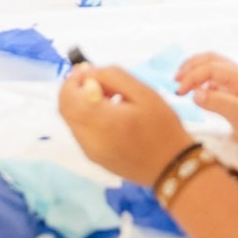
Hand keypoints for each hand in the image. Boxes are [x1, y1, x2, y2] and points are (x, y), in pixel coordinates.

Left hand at [59, 64, 194, 185]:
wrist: (172, 168)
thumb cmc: (162, 127)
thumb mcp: (143, 93)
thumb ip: (112, 77)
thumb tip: (87, 73)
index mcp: (102, 120)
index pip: (68, 95)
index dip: (74, 78)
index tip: (91, 70)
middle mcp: (89, 139)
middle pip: (64, 107)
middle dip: (75, 89)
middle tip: (99, 81)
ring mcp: (90, 151)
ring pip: (71, 119)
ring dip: (80, 103)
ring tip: (108, 98)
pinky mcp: (94, 158)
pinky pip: (80, 131)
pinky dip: (86, 117)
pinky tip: (109, 114)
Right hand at [176, 52, 237, 166]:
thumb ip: (219, 103)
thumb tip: (194, 93)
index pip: (211, 67)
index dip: (192, 76)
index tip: (180, 92)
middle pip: (211, 60)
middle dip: (191, 66)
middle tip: (176, 79)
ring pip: (213, 71)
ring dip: (196, 73)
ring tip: (181, 85)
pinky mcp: (237, 100)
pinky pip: (216, 85)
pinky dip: (202, 85)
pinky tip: (196, 95)